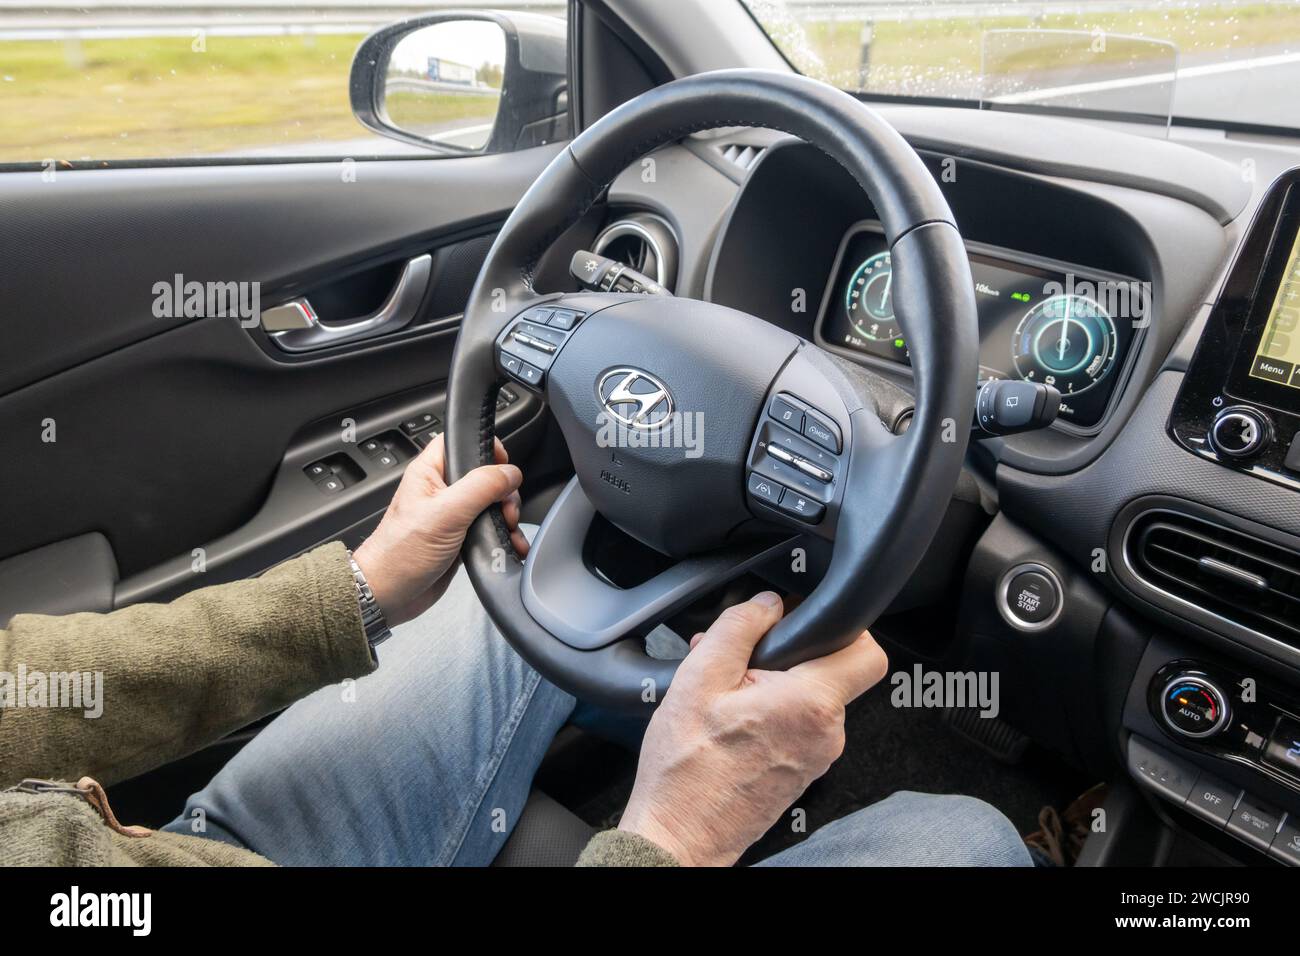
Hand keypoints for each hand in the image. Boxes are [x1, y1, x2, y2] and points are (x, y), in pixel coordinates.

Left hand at [353, 434, 525, 626]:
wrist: (390, 594)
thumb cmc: (400, 554)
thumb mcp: (445, 513)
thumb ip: (480, 487)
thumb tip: (510, 472)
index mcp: (430, 473)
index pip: (459, 442)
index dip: (484, 447)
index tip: (503, 464)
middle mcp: (442, 490)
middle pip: (485, 474)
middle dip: (503, 491)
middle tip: (503, 508)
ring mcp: (453, 515)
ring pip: (491, 503)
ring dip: (506, 515)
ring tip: (507, 529)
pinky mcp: (461, 538)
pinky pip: (490, 528)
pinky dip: (504, 535)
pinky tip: (511, 544)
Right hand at [618, 591, 886, 865]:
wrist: (678, 834)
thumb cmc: (686, 770)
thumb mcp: (699, 677)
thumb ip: (738, 627)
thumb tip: (767, 602)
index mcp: (810, 704)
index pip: (868, 652)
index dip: (841, 626)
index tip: (802, 622)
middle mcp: (826, 735)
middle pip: (834, 671)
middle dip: (790, 655)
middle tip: (744, 658)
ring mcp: (818, 757)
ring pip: (812, 698)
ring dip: (774, 684)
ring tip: (725, 691)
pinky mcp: (803, 771)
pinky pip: (799, 724)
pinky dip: (771, 711)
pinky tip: (730, 716)